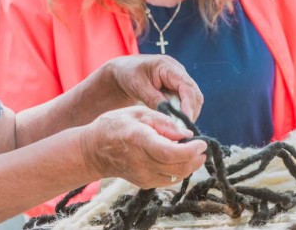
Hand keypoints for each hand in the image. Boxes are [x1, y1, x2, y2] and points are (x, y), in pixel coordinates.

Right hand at [79, 106, 207, 187]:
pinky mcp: (144, 183)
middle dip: (196, 158)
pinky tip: (180, 159)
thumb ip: (163, 121)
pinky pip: (169, 180)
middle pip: (178, 167)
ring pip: (176, 176)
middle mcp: (141, 162)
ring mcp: (142, 176)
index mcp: (140, 140)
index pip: (170, 152)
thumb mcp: (137, 112)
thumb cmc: (114, 126)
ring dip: (190, 165)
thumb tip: (186, 134)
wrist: (93, 150)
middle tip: (202, 147)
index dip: (190, 150)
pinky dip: (180, 170)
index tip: (201, 142)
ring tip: (194, 152)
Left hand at [107, 54, 202, 120]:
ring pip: (192, 99)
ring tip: (178, 128)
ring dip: (187, 114)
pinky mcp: (176, 88)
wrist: (123, 71)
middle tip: (182, 129)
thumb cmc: (129, 74)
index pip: (186, 86)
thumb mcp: (139, 86)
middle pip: (194, 94)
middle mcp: (178, 72)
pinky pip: (185, 102)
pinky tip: (175, 122)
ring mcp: (178, 80)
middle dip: (190, 111)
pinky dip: (182, 113)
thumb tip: (170, 116)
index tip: (186, 120)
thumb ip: (154, 99)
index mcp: (168, 66)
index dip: (189, 104)